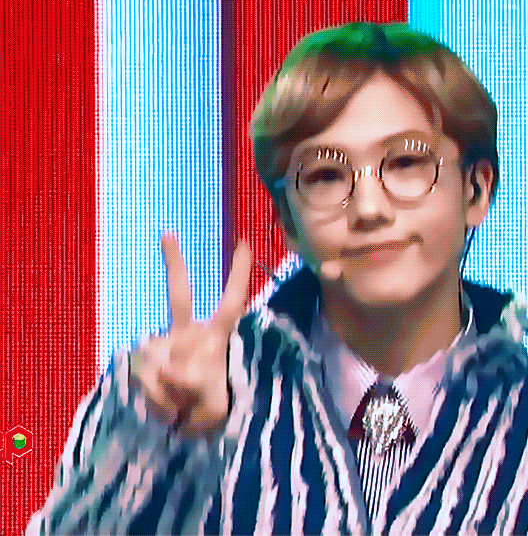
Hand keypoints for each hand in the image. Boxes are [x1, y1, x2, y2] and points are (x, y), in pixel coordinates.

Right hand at [131, 232, 251, 439]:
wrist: (186, 432)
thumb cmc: (211, 410)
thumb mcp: (213, 407)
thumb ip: (190, 387)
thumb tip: (166, 369)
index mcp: (217, 338)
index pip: (232, 303)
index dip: (239, 275)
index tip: (246, 243)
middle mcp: (189, 335)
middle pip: (179, 296)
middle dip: (174, 264)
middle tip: (167, 234)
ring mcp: (164, 348)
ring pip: (155, 361)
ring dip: (167, 395)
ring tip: (181, 412)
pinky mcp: (142, 364)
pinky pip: (144, 379)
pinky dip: (155, 401)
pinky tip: (166, 413)